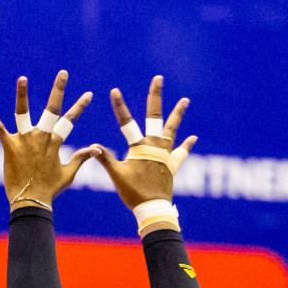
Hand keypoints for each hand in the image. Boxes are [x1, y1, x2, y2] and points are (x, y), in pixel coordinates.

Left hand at [0, 70, 97, 210]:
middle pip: (52, 109)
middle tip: (63, 73)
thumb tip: (96, 148)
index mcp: (55, 143)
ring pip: (23, 113)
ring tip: (23, 78)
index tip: (89, 94)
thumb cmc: (50, 190)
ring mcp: (25, 141)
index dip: (79, 107)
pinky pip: (0, 130)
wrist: (31, 201)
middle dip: (59, 90)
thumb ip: (81, 158)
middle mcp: (41, 138)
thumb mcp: (69, 173)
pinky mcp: (10, 147)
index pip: (69, 121)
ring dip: (22, 95)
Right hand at [91, 76, 196, 211]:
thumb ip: (106, 159)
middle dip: (155, 96)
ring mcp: (166, 154)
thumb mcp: (117, 176)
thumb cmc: (133, 193)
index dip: (119, 106)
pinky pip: (182, 152)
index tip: (114, 91)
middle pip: (155, 116)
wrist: (153, 208)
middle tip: (158, 79)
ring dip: (178, 114)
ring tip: (185, 100)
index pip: (127, 123)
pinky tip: (193, 137)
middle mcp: (155, 146)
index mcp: (140, 147)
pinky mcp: (172, 165)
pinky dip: (187, 144)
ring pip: (173, 129)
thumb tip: (94, 147)